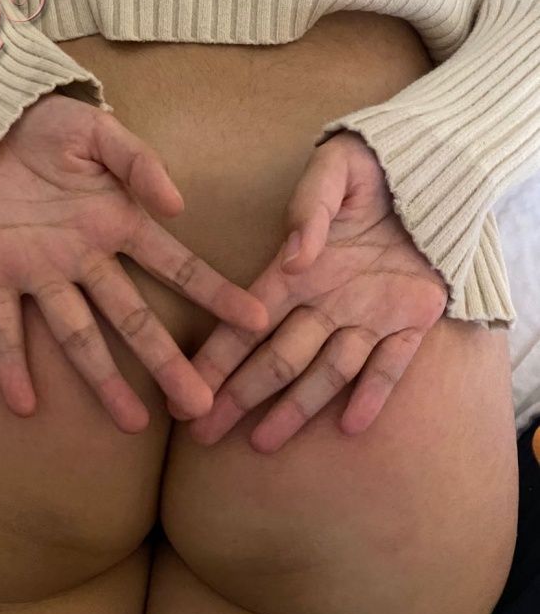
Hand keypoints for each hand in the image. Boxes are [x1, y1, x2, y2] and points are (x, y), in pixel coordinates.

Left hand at [0, 94, 267, 429]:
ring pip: (75, 332)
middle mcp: (86, 258)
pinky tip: (24, 405)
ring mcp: (40, 269)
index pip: (176, 267)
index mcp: (118, 223)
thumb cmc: (52, 127)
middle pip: (131, 317)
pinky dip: (9, 361)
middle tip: (199, 404)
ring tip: (130, 422)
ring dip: (100, 377)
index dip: (215, 294)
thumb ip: (140, 163)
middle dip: (165, 361)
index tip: (254, 320)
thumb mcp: (102, 133)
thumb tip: (178, 205)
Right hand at [178, 132, 447, 450]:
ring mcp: (367, 315)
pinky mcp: (411, 319)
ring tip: (264, 443)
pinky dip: (374, 394)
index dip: (217, 357)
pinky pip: (392, 364)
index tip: (188, 388)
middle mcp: (325, 302)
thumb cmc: (368, 169)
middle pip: (277, 358)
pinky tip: (350, 426)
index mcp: (296, 272)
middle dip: (240, 395)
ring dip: (297, 406)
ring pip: (328, 371)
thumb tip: (293, 259)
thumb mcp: (333, 171)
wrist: (426, 171)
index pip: (246, 323)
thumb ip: (309, 210)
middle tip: (206, 432)